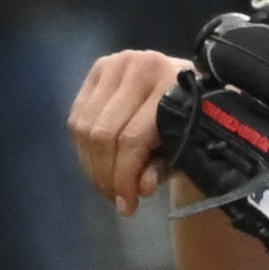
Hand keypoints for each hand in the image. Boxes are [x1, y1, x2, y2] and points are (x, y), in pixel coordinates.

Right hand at [70, 47, 197, 210]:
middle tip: (113, 198)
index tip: (126, 206)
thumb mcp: (185, 148)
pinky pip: (77, 115)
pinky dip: (83, 146)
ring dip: (91, 164)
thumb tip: (141, 187)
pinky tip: (96, 161)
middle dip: (105, 174)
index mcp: (168, 83)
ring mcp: (115, 63)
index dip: (124, 177)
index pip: (132, 139)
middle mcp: (138, 66)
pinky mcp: (99, 68)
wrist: (188, 85)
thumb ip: (163, 168)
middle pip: (104, 133)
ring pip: (85, 126)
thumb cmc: (191, 120)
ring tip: (105, 183)